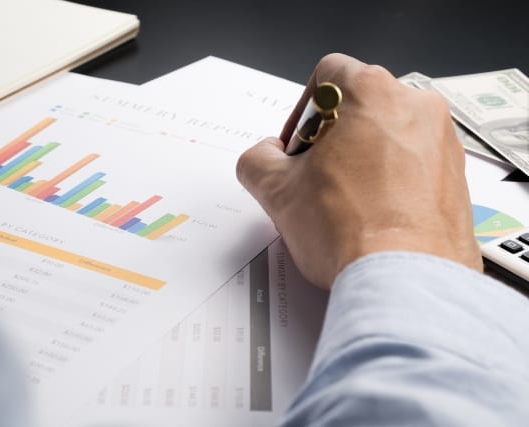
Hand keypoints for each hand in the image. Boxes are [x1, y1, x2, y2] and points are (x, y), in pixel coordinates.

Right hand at [237, 53, 481, 288]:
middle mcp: (417, 109)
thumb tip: (263, 158)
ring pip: (389, 137)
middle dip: (331, 140)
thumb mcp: (277, 191)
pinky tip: (370, 218)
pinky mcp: (456, 180)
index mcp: (373, 93)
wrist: (406, 281)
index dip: (301, 112)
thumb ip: (257, 160)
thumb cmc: (351, 230)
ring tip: (342, 204)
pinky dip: (390, 184)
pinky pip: (414, 167)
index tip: (296, 147)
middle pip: (360, 107)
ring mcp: (443, 144)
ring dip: (360, 162)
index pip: (327, 75)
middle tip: (313, 178)